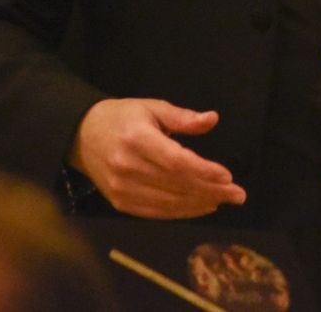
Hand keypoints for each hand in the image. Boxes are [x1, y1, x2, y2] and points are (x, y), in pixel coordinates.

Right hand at [69, 98, 245, 217]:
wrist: (82, 136)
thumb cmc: (123, 118)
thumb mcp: (152, 108)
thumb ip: (182, 117)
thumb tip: (212, 119)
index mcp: (137, 140)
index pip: (176, 161)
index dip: (203, 171)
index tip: (227, 176)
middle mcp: (128, 167)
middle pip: (176, 185)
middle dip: (211, 191)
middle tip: (238, 194)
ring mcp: (122, 189)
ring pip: (169, 203)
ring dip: (200, 204)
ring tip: (224, 200)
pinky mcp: (120, 203)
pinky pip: (156, 212)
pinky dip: (181, 212)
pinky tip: (201, 207)